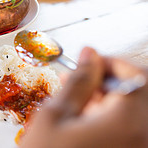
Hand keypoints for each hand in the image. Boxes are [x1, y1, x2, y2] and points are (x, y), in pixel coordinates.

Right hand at [20, 47, 147, 147]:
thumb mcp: (55, 116)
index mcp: (127, 123)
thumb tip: (90, 55)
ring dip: (111, 101)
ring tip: (79, 107)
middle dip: (109, 82)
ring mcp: (140, 146)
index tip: (90, 62)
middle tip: (81, 83)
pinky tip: (88, 124)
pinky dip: (114, 119)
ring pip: (136, 111)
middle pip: (140, 93)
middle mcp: (144, 136)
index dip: (111, 63)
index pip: (137, 75)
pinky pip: (132, 129)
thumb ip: (78, 81)